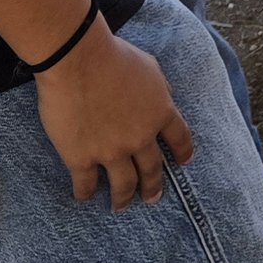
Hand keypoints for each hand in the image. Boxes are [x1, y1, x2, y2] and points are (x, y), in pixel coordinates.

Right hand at [32, 18, 195, 209]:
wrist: (78, 61)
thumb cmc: (113, 56)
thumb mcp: (150, 68)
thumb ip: (159, 88)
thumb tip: (164, 98)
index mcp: (161, 112)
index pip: (179, 138)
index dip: (182, 152)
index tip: (183, 163)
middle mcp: (141, 137)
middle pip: (153, 168)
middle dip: (153, 186)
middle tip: (152, 198)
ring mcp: (112, 151)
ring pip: (124, 184)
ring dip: (123, 198)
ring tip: (121, 206)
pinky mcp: (82, 158)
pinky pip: (87, 183)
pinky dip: (86, 193)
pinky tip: (85, 198)